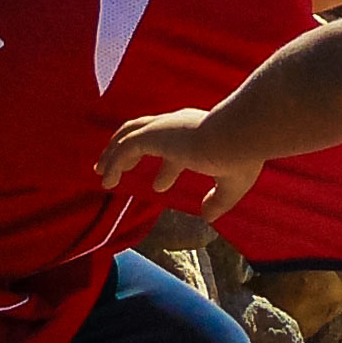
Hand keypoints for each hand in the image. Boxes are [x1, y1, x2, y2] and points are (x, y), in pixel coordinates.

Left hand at [96, 109, 263, 218]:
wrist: (240, 136)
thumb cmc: (241, 156)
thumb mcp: (232, 183)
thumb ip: (219, 200)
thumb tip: (207, 216)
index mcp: (197, 134)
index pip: (176, 148)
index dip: (166, 169)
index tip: (158, 186)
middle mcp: (178, 126)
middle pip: (144, 132)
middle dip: (127, 149)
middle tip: (115, 167)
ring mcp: (165, 128)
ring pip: (128, 135)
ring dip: (112, 153)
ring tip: (100, 171)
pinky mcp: (155, 134)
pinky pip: (125, 147)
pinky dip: (113, 162)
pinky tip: (106, 180)